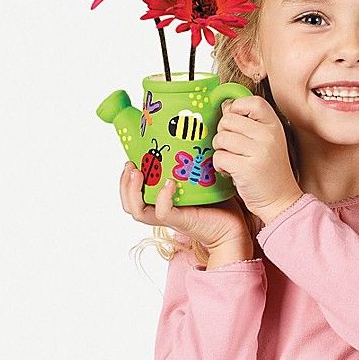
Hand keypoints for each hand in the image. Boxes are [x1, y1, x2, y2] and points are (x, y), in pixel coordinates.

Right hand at [119, 161, 250, 250]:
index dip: (126, 179)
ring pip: (137, 211)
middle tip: (130, 165)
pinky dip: (163, 198)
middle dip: (124, 183)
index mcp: (162, 200)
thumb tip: (187, 134)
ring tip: (138, 173)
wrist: (234, 225)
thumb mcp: (199, 178)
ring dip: (132, 191)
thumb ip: (188, 163)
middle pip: (129, 203)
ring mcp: (170, 217)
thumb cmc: (219, 202)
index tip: (131, 158)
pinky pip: (163, 212)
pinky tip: (169, 183)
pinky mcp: (181, 222)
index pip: (133, 194)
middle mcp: (162, 210)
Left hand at [211, 96, 303, 223]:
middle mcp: (268, 135)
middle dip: (224, 133)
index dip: (236, 109)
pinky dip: (220, 166)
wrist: (281, 200)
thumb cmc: (270, 170)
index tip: (236, 124)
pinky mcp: (247, 168)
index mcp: (274, 125)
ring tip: (233, 160)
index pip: (250, 102)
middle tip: (234, 148)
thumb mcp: (268, 141)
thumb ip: (250, 123)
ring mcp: (259, 152)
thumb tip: (225, 106)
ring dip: (220, 150)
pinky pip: (219, 157)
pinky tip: (231, 172)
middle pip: (228, 120)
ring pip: (220, 138)